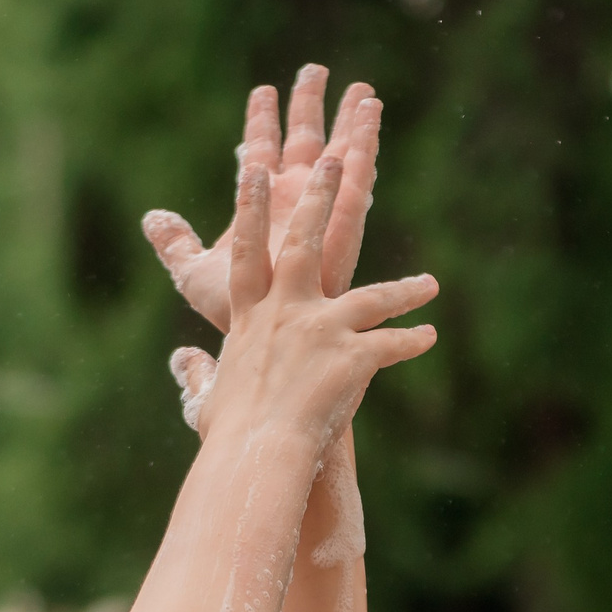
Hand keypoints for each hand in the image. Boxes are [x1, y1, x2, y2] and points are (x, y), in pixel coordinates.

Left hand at [144, 65, 382, 332]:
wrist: (267, 343)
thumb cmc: (233, 320)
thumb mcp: (193, 275)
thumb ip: (177, 244)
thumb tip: (152, 218)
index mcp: (260, 212)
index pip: (258, 154)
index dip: (259, 124)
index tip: (261, 93)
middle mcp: (293, 207)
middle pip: (302, 145)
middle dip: (308, 108)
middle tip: (314, 72)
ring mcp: (321, 212)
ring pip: (338, 156)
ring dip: (349, 122)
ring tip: (360, 90)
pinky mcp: (344, 222)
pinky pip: (359, 176)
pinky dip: (366, 143)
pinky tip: (371, 112)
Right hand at [192, 150, 437, 449]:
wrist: (258, 455)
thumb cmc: (230, 434)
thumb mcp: (206, 400)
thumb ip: (196, 375)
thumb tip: (182, 362)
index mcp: (248, 319)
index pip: (247, 254)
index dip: (249, 208)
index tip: (253, 167)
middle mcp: (285, 312)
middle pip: (305, 243)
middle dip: (322, 197)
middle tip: (339, 157)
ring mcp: (321, 330)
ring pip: (371, 298)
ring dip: (403, 289)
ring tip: (429, 284)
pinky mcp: (353, 356)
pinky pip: (391, 344)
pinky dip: (411, 341)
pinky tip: (429, 338)